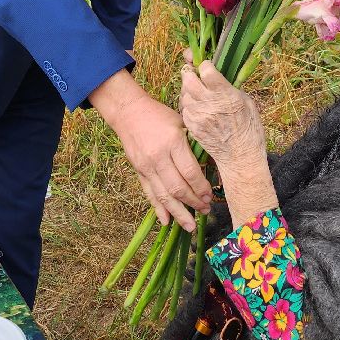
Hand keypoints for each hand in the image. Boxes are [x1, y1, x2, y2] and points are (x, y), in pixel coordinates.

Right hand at [90, 70, 212, 229]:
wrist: (129, 112)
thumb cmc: (160, 115)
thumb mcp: (181, 123)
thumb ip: (193, 145)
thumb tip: (209, 167)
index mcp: (172, 142)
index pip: (190, 172)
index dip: (201, 188)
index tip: (211, 196)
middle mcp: (158, 157)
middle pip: (177, 188)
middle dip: (193, 203)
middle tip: (206, 211)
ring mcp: (146, 167)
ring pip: (163, 196)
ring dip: (178, 213)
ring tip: (190, 227)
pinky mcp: (139, 172)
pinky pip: (149, 193)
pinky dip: (158, 209)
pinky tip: (166, 222)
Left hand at [180, 59, 266, 169]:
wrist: (241, 156)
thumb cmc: (249, 128)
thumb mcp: (247, 102)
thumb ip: (230, 88)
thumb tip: (218, 78)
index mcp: (225, 93)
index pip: (205, 69)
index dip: (206, 67)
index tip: (208, 69)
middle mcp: (209, 103)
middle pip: (188, 79)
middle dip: (191, 75)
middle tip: (196, 76)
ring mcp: (198, 115)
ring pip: (184, 94)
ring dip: (189, 92)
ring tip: (199, 96)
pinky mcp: (192, 126)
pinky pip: (184, 110)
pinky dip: (189, 108)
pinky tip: (199, 110)